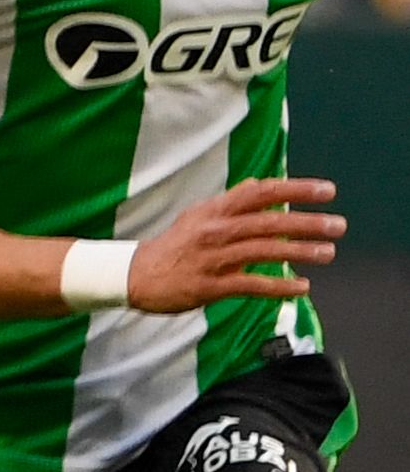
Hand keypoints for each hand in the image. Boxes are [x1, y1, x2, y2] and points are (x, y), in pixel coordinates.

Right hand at [127, 177, 341, 311]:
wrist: (133, 275)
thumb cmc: (172, 245)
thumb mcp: (197, 216)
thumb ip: (231, 201)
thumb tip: (259, 184)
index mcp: (214, 211)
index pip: (261, 193)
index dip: (296, 190)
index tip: (327, 191)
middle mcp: (215, 231)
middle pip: (268, 222)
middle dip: (307, 223)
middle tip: (338, 225)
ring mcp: (213, 259)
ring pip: (264, 252)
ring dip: (300, 253)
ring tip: (328, 253)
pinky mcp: (210, 286)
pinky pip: (252, 284)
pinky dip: (279, 287)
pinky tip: (302, 287)